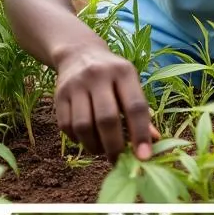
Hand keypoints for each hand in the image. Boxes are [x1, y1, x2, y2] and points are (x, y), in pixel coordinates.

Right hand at [55, 42, 156, 163]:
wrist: (78, 53)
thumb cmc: (111, 76)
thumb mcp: (129, 85)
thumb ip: (141, 113)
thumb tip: (154, 141)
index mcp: (123, 72)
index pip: (135, 107)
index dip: (140, 134)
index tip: (143, 157)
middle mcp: (98, 75)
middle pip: (106, 119)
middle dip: (114, 146)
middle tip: (118, 160)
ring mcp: (76, 85)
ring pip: (83, 126)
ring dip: (93, 145)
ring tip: (100, 150)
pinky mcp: (59, 95)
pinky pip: (66, 126)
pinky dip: (77, 139)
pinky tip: (85, 139)